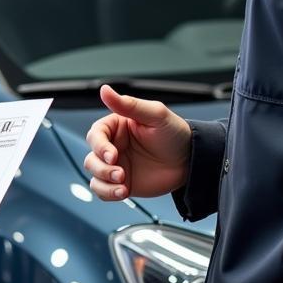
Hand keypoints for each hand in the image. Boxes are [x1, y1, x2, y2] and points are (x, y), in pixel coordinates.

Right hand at [84, 85, 191, 199]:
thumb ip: (128, 104)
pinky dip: (108, 193)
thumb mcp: (155, 115)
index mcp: (117, 127)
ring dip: (104, 182)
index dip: (100, 146)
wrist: (192, 162)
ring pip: (94, 175)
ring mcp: (117, 166)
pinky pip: (104, 190)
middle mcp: (114, 146)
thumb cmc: (175, 134)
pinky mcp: (123, 183)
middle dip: (102, 168)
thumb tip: (104, 90)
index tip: (113, 155)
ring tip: (122, 186)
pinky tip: (123, 191)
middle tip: (120, 173)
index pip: (95, 135)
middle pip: (91, 157)